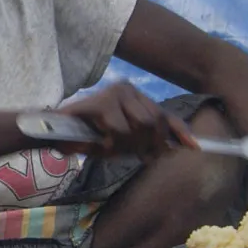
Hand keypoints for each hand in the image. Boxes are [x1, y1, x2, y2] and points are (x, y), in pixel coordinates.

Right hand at [50, 84, 195, 157]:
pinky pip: (119, 130)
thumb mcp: (122, 142)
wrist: (53, 133)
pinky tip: (99, 143)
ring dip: (126, 145)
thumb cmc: (88, 138)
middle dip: (149, 145)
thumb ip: (144, 142)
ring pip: (139, 127)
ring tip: (109, 148)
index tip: (194, 147)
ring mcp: (115, 93)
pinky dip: (111, 143)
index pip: (164, 114)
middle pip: (155, 122)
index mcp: (136, 98)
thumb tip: (171, 149)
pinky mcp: (101, 101)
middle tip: (137, 157)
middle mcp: (128, 89)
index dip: (180, 131)